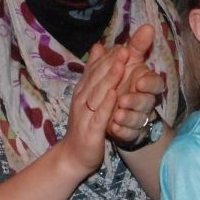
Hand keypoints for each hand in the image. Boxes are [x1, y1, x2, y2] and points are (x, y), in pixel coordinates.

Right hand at [58, 41, 126, 175]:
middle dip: (111, 64)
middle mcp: (82, 100)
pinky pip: (99, 116)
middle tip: (125, 49)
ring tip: (122, 65)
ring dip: (109, 79)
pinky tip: (115, 95)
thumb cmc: (85, 124)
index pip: (95, 71)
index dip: (108, 58)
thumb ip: (94, 73)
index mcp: (83, 91)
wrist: (74, 156)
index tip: (122, 44)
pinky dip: (106, 105)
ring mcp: (85, 115)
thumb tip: (98, 46)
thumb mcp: (89, 96)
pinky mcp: (90, 131)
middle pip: (97, 79)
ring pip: (98, 94)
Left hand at [108, 25, 162, 145]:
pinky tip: (113, 127)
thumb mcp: (127, 62)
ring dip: (127, 117)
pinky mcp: (130, 131)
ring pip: (138, 119)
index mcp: (145, 83)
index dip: (149, 84)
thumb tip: (147, 26)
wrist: (113, 108)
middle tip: (123, 100)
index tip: (139, 81)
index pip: (156, 84)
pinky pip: (129, 133)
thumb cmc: (123, 81)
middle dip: (136, 101)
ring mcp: (138, 117)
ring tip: (116, 114)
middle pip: (146, 103)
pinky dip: (122, 130)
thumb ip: (136, 46)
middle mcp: (145, 100)